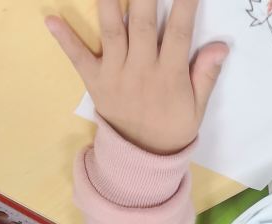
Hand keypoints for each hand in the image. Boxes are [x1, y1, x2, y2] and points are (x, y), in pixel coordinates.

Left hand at [46, 0, 227, 154]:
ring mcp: (116, 74)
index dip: (185, 5)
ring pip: (112, 32)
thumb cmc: (172, 129)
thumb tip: (221, 46)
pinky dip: (64, 40)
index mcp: (170, 75)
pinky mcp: (96, 82)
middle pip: (143, 23)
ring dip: (109, 4)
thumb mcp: (197, 108)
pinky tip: (51, 20)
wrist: (143, 159)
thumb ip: (206, 75)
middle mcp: (142, 70)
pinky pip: (78, 58)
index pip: (180, 32)